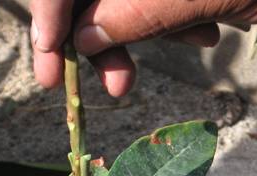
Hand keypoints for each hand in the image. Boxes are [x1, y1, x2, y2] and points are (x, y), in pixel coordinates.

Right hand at [29, 0, 256, 94]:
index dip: (51, 17)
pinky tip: (205, 33)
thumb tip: (82, 39)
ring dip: (143, 34)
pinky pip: (155, 3)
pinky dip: (172, 25)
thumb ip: (140, 11)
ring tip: (195, 41)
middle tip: (117, 86)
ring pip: (122, 1)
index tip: (51, 70)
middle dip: (99, 36)